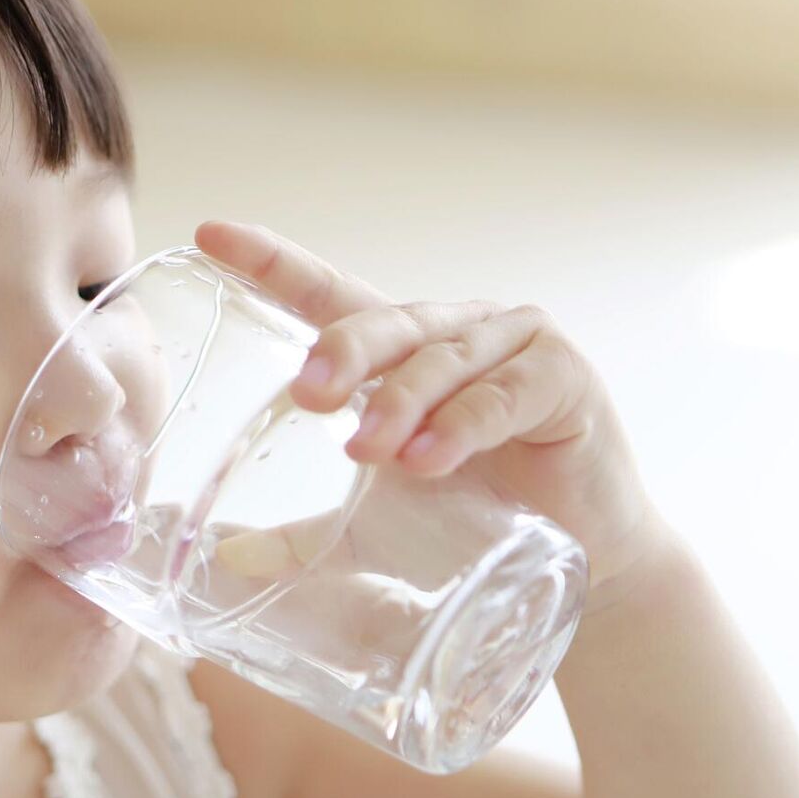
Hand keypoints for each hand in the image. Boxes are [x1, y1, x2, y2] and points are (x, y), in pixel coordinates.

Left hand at [192, 220, 672, 589]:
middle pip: (387, 321)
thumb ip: (307, 535)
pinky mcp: (566, 379)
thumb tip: (227, 559)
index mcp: (404, 350)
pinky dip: (465, 424)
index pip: (329, 292)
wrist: (588, 561)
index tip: (211, 236)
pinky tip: (433, 458)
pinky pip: (506, 395)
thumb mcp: (377, 527)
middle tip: (305, 394)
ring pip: (444, 359)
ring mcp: (516, 345)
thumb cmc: (478, 518)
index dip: (273, 262)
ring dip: (403, 402)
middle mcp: (457, 331)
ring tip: (369, 450)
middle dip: (343, 352)